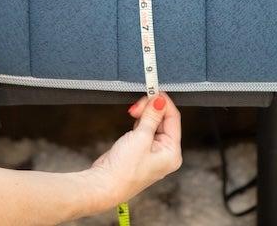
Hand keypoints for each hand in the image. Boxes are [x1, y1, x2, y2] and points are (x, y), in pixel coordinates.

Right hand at [86, 93, 181, 208]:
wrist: (103, 185)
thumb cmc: (123, 170)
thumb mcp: (141, 138)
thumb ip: (152, 116)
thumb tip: (160, 100)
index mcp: (172, 153)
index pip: (174, 119)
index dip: (163, 103)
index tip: (154, 91)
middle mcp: (165, 153)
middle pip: (164, 120)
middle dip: (151, 109)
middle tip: (138, 103)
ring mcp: (152, 152)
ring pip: (153, 123)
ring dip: (144, 114)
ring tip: (133, 111)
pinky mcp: (140, 150)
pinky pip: (144, 130)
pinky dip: (139, 121)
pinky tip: (133, 119)